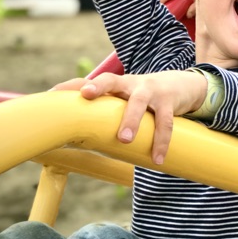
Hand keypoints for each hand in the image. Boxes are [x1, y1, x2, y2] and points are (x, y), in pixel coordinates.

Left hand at [52, 70, 206, 164]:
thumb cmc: (146, 96)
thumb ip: (107, 111)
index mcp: (117, 84)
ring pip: (139, 102)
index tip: (55, 91)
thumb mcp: (127, 98)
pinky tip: (158, 158)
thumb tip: (74, 138)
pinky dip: (161, 141)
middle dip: (98, 88)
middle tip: (86, 97)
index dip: (74, 84)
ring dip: (131, 120)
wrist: (183, 85)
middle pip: (112, 80)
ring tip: (125, 140)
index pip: (92, 80)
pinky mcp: (169, 101)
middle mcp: (131, 83)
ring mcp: (151, 90)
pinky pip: (165, 122)